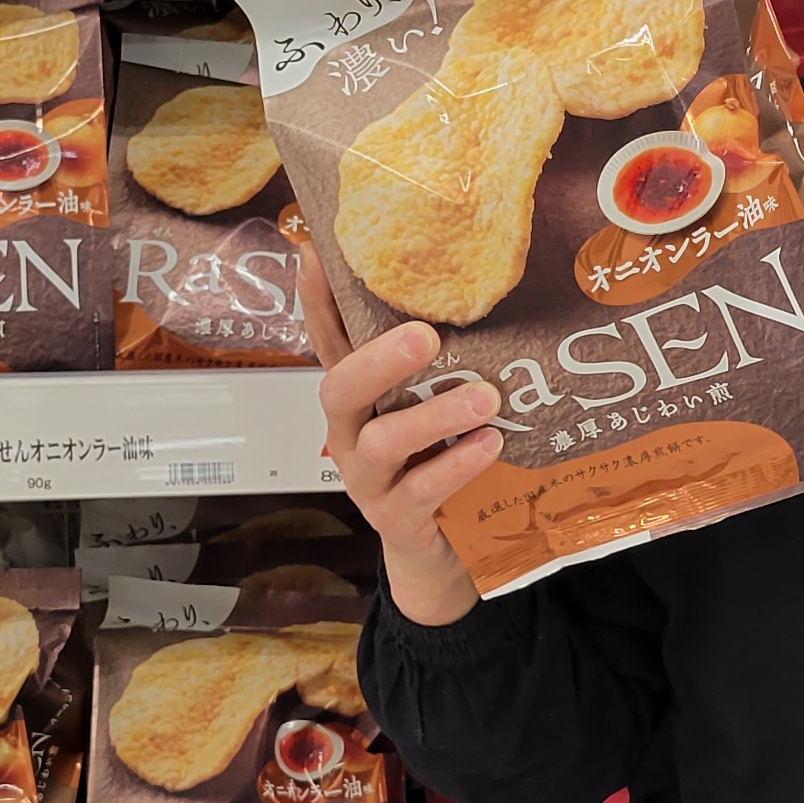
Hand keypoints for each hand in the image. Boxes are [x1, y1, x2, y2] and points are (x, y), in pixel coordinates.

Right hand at [299, 240, 496, 628]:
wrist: (438, 551)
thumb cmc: (435, 462)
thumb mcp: (428, 406)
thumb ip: (437, 362)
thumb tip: (469, 289)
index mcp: (356, 399)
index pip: (328, 341)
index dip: (317, 300)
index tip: (314, 250)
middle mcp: (351, 433)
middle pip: (340, 388)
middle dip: (378, 359)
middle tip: (426, 335)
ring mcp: (368, 479)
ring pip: (384, 441)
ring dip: (435, 416)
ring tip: (485, 399)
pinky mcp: (396, 517)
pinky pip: (421, 490)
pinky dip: (458, 463)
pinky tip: (489, 444)